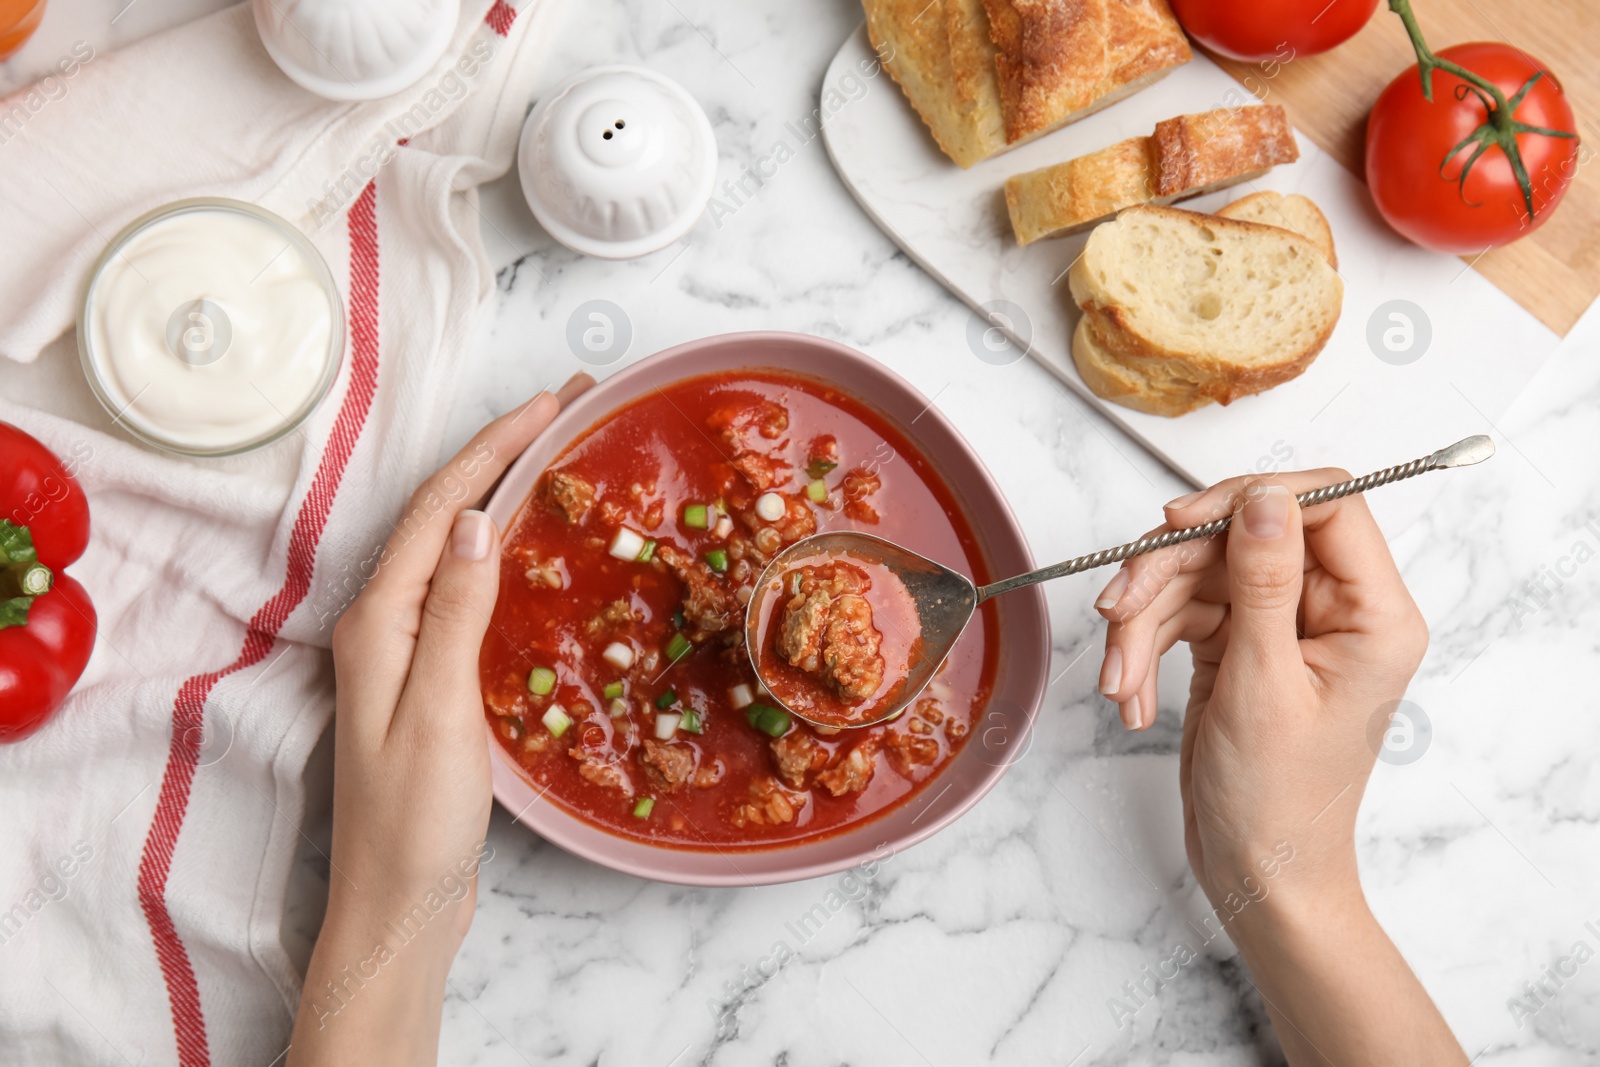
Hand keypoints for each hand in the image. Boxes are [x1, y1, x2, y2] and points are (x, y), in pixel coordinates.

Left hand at [289, 375, 590, 1065]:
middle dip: (502, 455)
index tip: (552, 402)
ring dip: (505, 494)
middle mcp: (384, 625)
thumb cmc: (414, 825)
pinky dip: (507, 553)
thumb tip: (474, 519)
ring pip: (457, 548)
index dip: (494, 447)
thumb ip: (454, 614)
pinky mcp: (431, 679)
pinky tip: (543, 552)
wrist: (397, 908)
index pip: (439, 508)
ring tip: (563, 458)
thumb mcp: (439, 715)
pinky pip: (469, 590)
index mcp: (379, 623)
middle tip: (571, 410)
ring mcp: (406, 652)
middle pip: (443, 515)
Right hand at [1093, 472, 1464, 1064]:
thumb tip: (1262, 497)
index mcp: (1373, 614)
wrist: (1258, 874)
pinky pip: (1183, 613)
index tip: (1181, 521)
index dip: (1251, 499)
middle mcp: (1333, 609)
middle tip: (1117, 608)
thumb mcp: (1264, 684)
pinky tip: (1131, 694)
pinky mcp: (1240, 644)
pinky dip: (1146, 647)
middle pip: (1244, 535)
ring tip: (1118, 678)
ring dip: (1145, 620)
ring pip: (1201, 573)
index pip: (1326, 505)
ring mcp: (1283, 625)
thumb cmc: (1279, 802)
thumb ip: (1263, 582)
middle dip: (1170, 571)